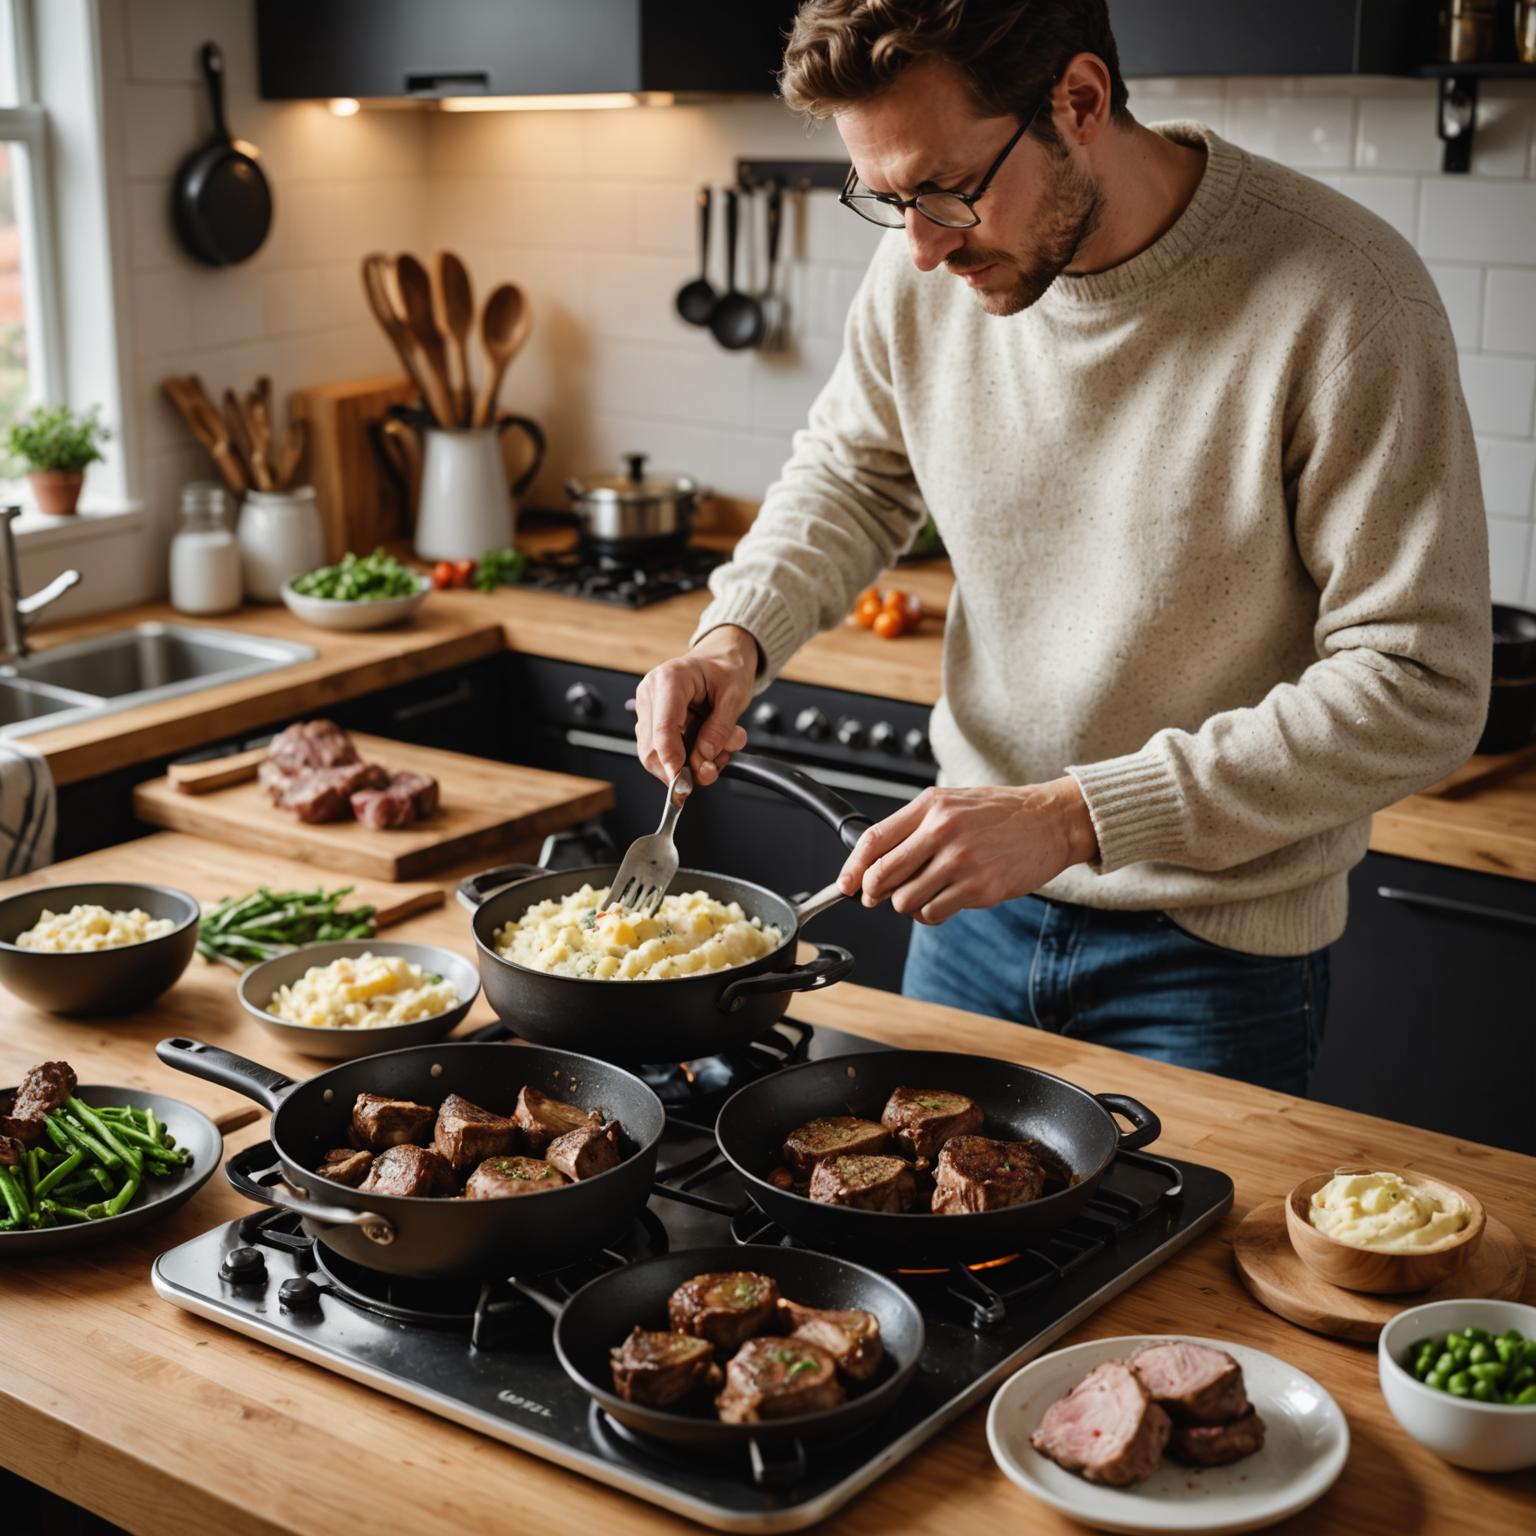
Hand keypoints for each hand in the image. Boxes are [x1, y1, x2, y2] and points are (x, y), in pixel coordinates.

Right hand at [633, 625, 757, 787]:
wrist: (721, 657)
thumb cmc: (726, 669)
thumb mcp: (734, 697)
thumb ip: (719, 730)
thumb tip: (704, 759)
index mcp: (670, 679)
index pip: (664, 729)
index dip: (673, 761)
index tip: (684, 783)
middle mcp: (651, 692)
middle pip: (652, 748)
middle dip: (681, 768)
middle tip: (711, 772)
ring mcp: (648, 707)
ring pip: (655, 754)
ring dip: (687, 764)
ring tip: (718, 752)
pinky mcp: (651, 720)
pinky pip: (662, 750)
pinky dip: (685, 758)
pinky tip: (706, 747)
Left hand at [837, 779, 1098, 924]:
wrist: (1050, 821)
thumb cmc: (1000, 814)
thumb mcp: (952, 803)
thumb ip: (914, 826)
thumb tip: (874, 860)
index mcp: (930, 806)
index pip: (873, 840)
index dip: (853, 868)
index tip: (846, 884)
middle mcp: (941, 831)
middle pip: (882, 874)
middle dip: (873, 892)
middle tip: (877, 896)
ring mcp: (960, 861)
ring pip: (904, 900)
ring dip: (906, 904)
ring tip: (923, 893)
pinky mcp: (978, 888)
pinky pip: (932, 913)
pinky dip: (929, 914)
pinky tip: (941, 902)